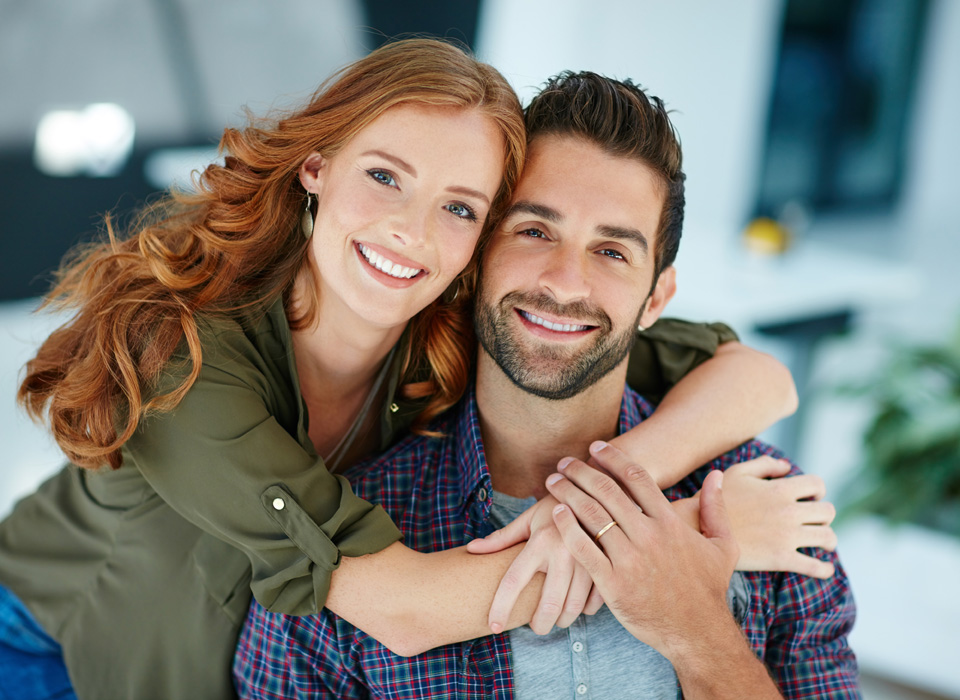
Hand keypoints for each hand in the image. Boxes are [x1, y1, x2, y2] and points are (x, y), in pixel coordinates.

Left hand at [467, 495, 602, 633]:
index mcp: (539, 541)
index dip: (500, 607)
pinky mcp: (605, 566)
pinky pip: (594, 602)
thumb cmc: (555, 508)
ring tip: (556, 619)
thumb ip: (502, 538)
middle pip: (547, 606)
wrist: (596, 491)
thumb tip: (471, 549)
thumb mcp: (528, 519)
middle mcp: (563, 552)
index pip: (513, 582)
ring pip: (572, 608)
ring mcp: (587, 561)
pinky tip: (577, 607)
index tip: (493, 626)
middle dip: (539, 625)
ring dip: (562, 621)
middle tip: (535, 627)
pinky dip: (584, 611)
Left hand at [546, 442, 738, 660]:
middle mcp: (649, 536)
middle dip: (582, 471)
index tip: (596, 447)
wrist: (698, 634)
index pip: (637, 478)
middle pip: (608, 491)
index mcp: (671, 523)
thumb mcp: (723, 546)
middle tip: (565, 461)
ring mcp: (630, 560)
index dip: (613, 458)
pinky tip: (555, 513)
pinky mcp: (613, 584)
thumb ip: (716, 508)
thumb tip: (716, 475)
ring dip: (568, 493)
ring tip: (553, 481)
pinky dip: (566, 528)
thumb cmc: (709, 590)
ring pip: (592, 516)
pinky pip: (583, 550)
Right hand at [721, 456, 836, 577]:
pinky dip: (824, 569)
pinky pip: (814, 567)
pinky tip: (825, 569)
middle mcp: (789, 511)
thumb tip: (787, 466)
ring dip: (828, 540)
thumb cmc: (715, 498)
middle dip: (823, 515)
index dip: (817, 491)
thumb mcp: (737, 472)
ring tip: (823, 544)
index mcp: (780, 489)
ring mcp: (787, 536)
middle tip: (816, 521)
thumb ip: (764, 465)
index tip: (811, 498)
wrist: (698, 528)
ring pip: (827, 538)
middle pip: (827, 512)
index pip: (817, 485)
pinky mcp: (781, 559)